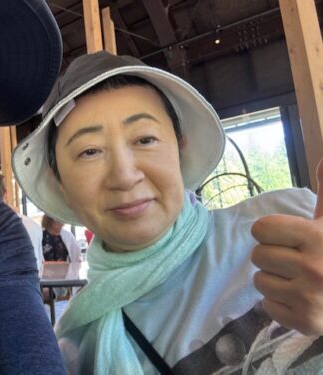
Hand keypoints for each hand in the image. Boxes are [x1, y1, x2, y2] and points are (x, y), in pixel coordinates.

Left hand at [251, 159, 322, 335]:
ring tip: (297, 279)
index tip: (286, 237)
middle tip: (295, 260)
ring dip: (274, 280)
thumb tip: (322, 159)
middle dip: (273, 256)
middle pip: (258, 255)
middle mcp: (313, 267)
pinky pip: (267, 305)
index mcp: (317, 237)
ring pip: (259, 281)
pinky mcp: (305, 322)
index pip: (260, 229)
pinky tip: (300, 299)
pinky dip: (279, 303)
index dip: (269, 232)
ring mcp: (308, 298)